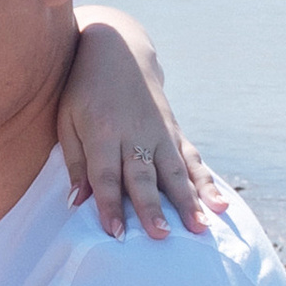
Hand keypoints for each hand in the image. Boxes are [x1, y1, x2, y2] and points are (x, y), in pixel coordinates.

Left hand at [57, 20, 226, 240]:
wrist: (118, 50)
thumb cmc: (83, 90)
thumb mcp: (67, 121)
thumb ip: (74, 162)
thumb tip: (77, 203)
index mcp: (103, 131)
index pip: (105, 175)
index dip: (110, 204)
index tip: (116, 233)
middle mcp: (135, 133)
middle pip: (143, 176)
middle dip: (152, 208)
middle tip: (161, 235)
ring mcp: (160, 132)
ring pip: (175, 172)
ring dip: (188, 202)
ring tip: (200, 228)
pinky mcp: (174, 132)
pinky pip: (193, 160)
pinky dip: (206, 183)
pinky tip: (219, 204)